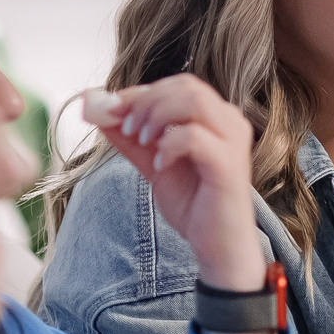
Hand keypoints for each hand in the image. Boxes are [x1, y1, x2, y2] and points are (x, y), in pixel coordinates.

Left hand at [89, 76, 266, 296]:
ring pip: (193, 100)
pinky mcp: (228, 164)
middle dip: (146, 101)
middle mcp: (230, 122)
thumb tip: (100, 113)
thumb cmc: (195, 206)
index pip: (178, 84)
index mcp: (216, 118)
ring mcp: (233, 141)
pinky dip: (168, 145)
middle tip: (126, 127)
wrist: (218, 248)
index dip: (140, 91)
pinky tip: (159, 165)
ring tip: (141, 140)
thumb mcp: (154, 166)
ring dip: (157, 115)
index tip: (109, 106)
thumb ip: (131, 140)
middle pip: (186, 85)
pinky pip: (194, 136)